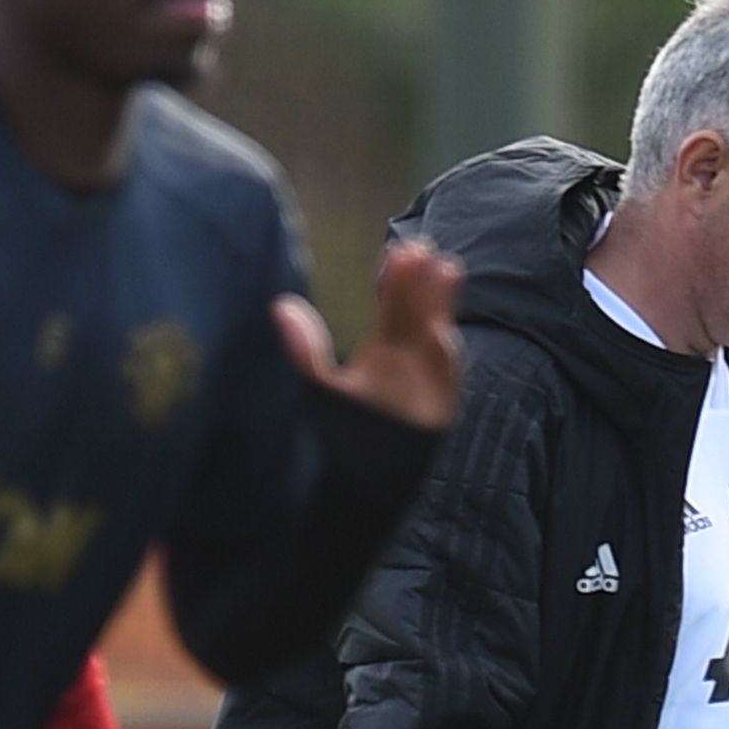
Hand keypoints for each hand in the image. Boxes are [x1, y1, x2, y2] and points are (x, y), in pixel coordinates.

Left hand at [276, 234, 466, 431]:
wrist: (366, 479)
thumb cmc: (344, 432)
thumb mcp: (320, 389)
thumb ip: (306, 352)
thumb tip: (282, 307)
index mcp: (385, 345)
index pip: (393, 302)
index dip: (395, 277)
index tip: (398, 251)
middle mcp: (410, 355)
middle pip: (418, 310)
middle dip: (420, 281)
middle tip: (419, 249)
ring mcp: (428, 378)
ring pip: (437, 332)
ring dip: (442, 305)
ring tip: (446, 270)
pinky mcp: (440, 404)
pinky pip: (447, 377)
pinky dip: (445, 356)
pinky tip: (441, 333)